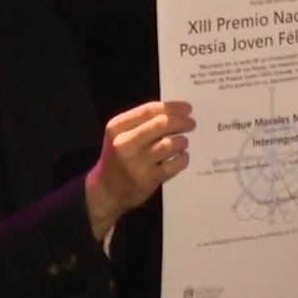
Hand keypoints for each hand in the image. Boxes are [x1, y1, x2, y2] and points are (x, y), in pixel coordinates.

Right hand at [86, 101, 195, 239]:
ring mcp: (136, 163)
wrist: (106, 190)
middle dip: (181, 121)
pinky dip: (182, 159)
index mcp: (117, 127)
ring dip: (182, 141)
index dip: (172, 107)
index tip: (188, 108)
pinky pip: (173, 166)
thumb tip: (175, 112)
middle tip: (191, 123)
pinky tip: (183, 157)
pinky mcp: (146, 180)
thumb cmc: (118, 157)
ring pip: (168, 145)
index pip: (149, 110)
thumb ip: (141, 123)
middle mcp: (124, 143)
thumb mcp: (120, 135)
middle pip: (161, 124)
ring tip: (183, 142)